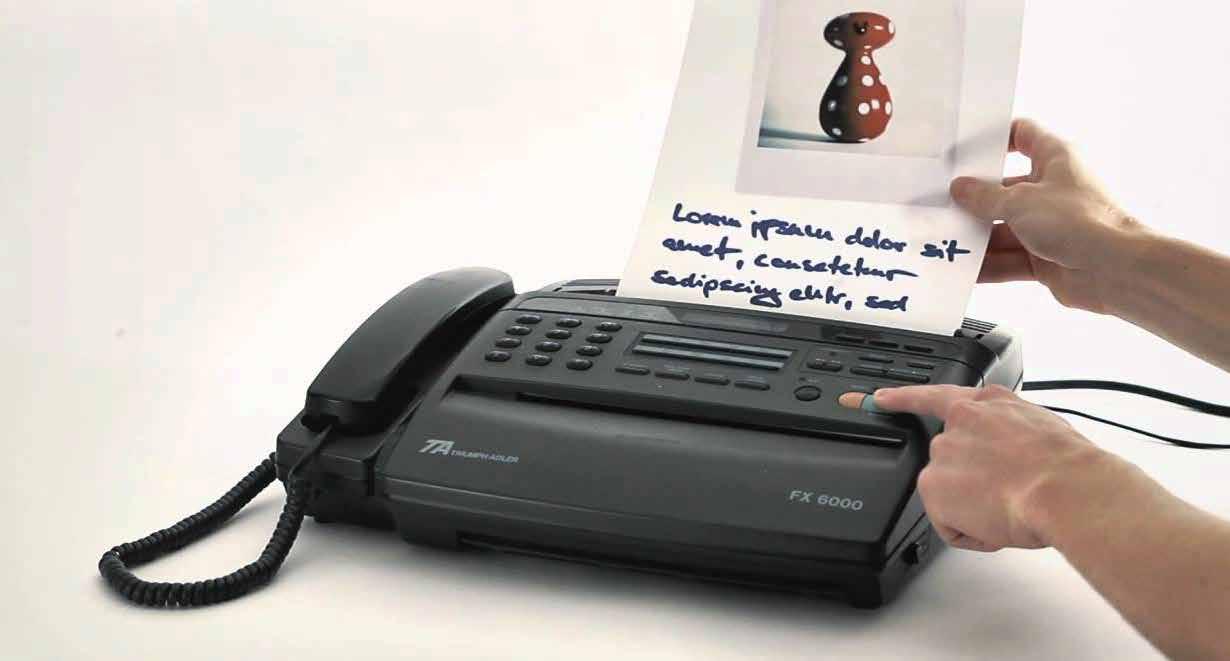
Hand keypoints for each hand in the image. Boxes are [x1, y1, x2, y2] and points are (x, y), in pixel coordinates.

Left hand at [839, 385, 1111, 551]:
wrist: (1062, 488)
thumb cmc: (1067, 466)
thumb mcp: (1043, 428)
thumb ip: (1012, 431)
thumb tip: (1015, 452)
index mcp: (987, 404)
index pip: (935, 397)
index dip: (903, 398)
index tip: (878, 398)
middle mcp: (959, 423)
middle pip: (951, 462)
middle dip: (972, 484)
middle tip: (1010, 494)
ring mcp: (942, 453)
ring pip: (952, 496)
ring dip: (976, 509)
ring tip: (1012, 507)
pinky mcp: (932, 486)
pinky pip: (951, 526)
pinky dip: (974, 534)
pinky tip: (998, 523)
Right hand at [952, 119, 1147, 313]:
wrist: (1116, 271)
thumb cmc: (1082, 222)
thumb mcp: (1021, 201)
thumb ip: (985, 197)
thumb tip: (961, 188)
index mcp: (1055, 159)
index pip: (1023, 135)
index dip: (995, 139)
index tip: (964, 150)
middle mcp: (1052, 190)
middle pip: (1003, 189)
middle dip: (973, 200)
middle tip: (941, 203)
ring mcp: (1048, 226)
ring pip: (1002, 228)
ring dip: (976, 237)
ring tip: (944, 241)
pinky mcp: (1044, 258)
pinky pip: (1007, 259)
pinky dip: (987, 265)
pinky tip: (962, 269)